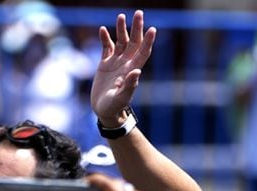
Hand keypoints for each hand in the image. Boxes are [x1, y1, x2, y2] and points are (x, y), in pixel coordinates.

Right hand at [91, 10, 155, 125]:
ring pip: (121, 42)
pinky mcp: (105, 64)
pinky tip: (103, 29)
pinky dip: (105, 38)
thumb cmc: (115, 107)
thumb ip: (130, 85)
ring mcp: (116, 63)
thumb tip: (137, 71)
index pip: (143, 52)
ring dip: (121, 29)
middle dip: (136, 28)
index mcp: (132, 70)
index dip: (148, 41)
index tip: (152, 29)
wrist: (104, 111)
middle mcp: (126, 64)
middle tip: (139, 13)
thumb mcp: (122, 97)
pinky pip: (106, 47)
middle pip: (134, 42)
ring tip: (121, 16)